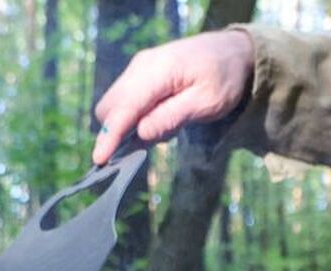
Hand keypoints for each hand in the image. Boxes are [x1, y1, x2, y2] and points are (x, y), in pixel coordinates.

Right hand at [92, 30, 254, 164]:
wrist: (231, 51)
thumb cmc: (224, 78)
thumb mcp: (207, 103)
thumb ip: (173, 117)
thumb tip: (141, 134)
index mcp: (160, 70)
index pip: (125, 107)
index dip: (111, 135)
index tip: (99, 159)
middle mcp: (141, 66)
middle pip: (110, 108)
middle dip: (119, 132)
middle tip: (159, 138)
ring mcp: (138, 68)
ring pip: (114, 106)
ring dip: (129, 126)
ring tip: (169, 124)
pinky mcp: (139, 74)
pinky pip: (125, 101)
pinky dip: (135, 117)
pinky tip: (162, 116)